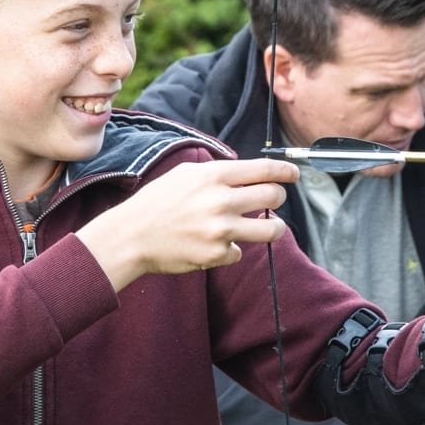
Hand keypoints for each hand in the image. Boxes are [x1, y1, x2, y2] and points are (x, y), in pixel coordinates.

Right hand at [77, 158, 297, 289]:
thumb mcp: (186, 174)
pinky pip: (240, 252)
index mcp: (214, 176)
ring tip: (267, 227)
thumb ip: (218, 172)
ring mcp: (221, 230)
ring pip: (272, 230)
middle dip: (278, 197)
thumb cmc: (157, 202)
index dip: (286, 172)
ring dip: (274, 228)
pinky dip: (232, 249)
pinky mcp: (217, 254)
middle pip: (274, 196)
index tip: (294, 175)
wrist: (131, 236)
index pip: (265, 170)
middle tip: (273, 200)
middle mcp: (222, 201)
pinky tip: (215, 244)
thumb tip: (249, 174)